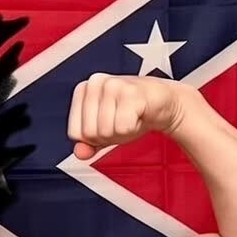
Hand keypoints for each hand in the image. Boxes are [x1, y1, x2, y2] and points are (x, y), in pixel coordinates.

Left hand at [67, 73, 190, 159]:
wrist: (162, 101)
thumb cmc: (131, 112)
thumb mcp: (104, 131)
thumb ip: (89, 144)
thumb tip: (79, 153)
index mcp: (83, 90)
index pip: (75, 133)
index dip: (93, 138)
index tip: (108, 124)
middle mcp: (94, 83)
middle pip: (90, 133)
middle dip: (108, 136)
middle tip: (122, 121)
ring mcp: (112, 85)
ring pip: (106, 131)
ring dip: (122, 132)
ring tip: (130, 116)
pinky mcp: (130, 92)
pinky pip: (123, 128)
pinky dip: (133, 128)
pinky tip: (139, 115)